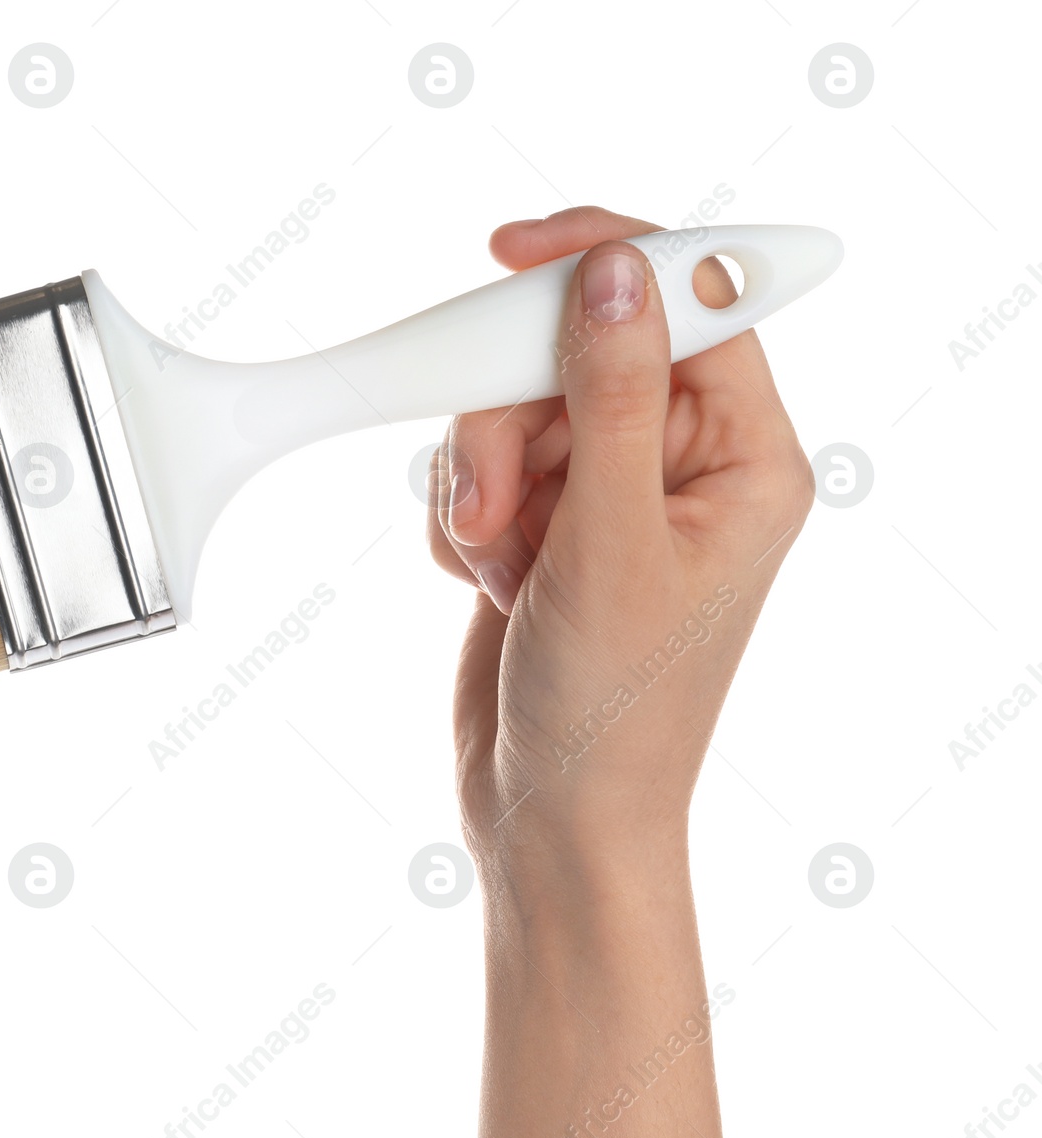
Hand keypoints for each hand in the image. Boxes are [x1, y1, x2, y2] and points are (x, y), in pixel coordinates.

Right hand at [428, 206, 814, 897]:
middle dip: (509, 420)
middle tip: (495, 503)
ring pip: (511, 406)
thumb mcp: (612, 544)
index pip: (689, 302)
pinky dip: (462, 516)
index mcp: (744, 459)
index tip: (514, 251)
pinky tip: (486, 582)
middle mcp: (681, 466)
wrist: (550, 816)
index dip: (604, 261)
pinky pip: (479, 463)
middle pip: (573, 350)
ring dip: (480, 481)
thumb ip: (613, 397)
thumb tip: (614, 272)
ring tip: (496, 564)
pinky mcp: (545, 525)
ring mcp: (606, 495)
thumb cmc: (613, 710)